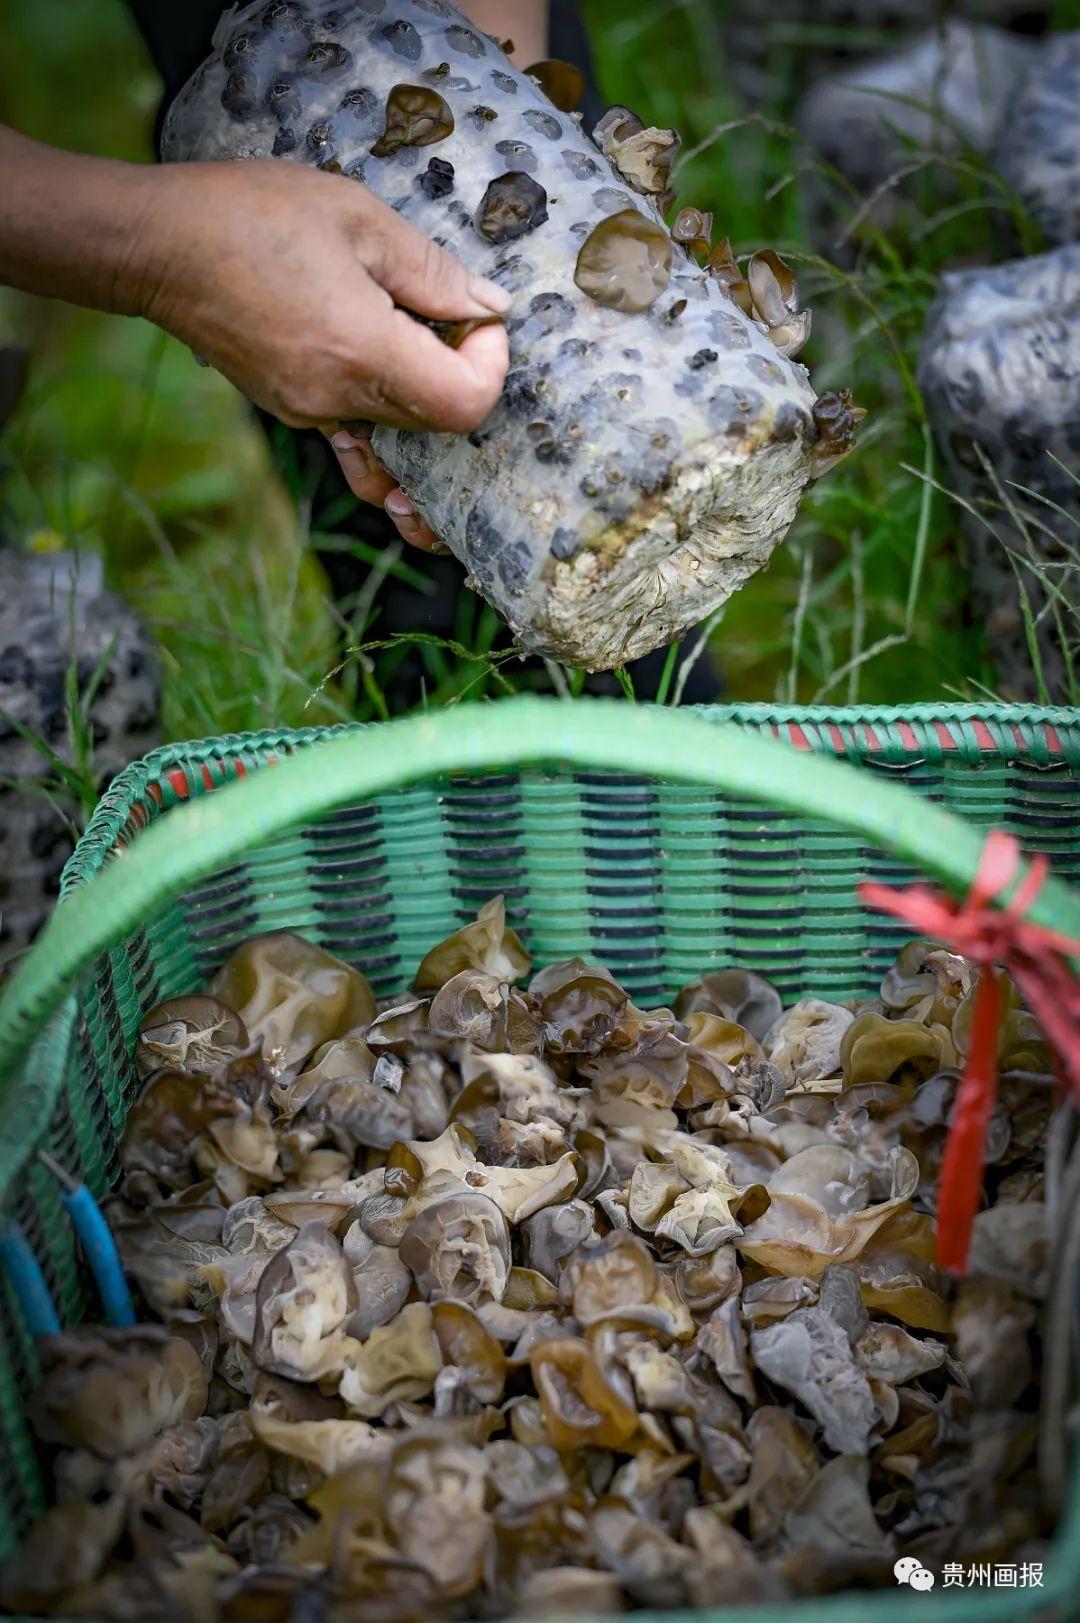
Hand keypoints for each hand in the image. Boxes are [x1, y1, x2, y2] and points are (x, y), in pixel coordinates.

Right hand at [138, 160, 509, 547]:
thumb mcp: (357, 218)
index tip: (478, 317)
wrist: (157, 247)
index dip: (491, 364)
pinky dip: (382, 407)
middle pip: (440, 426)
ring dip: (423, 394)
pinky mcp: (293, 410)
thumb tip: (489, 305)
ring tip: (413, 337)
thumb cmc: (250, 217)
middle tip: (447, 312)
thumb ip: (432, 269)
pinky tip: (376, 365)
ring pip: (400, 432)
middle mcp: (339, 399)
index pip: (466, 404)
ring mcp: (312, 414)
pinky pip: (357, 429)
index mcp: (364, 352)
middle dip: (463, 372)